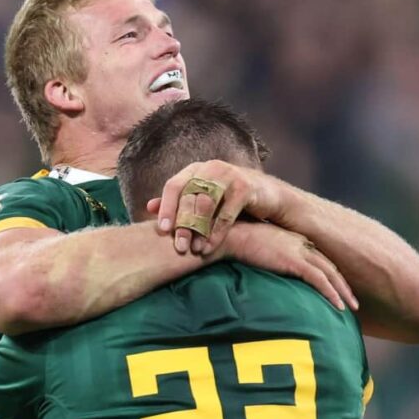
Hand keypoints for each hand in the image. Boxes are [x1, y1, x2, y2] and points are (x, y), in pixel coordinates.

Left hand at [152, 160, 285, 254]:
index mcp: (195, 169)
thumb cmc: (229, 198)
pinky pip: (226, 214)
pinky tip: (209, 248)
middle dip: (182, 224)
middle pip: (189, 197)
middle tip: (178, 247)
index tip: (162, 230)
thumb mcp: (202, 197)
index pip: (174, 186)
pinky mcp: (245, 187)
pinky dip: (216, 233)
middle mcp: (210, 168)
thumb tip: (149, 206)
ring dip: (198, 230)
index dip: (166, 207)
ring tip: (194, 250)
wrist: (269, 195)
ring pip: (206, 205)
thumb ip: (178, 201)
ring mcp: (229, 175)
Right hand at [223, 222, 357, 310]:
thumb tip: (259, 271)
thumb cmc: (233, 243)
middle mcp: (300, 243)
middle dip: (342, 284)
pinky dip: (331, 292)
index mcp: (291, 239)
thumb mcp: (253, 248)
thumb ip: (263, 258)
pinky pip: (319, 279)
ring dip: (342, 291)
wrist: (228, 236)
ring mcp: (298, 251)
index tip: (335, 286)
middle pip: (328, 265)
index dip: (328, 273)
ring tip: (351, 307)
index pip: (317, 258)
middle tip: (351, 300)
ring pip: (330, 273)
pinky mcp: (294, 261)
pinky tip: (338, 305)